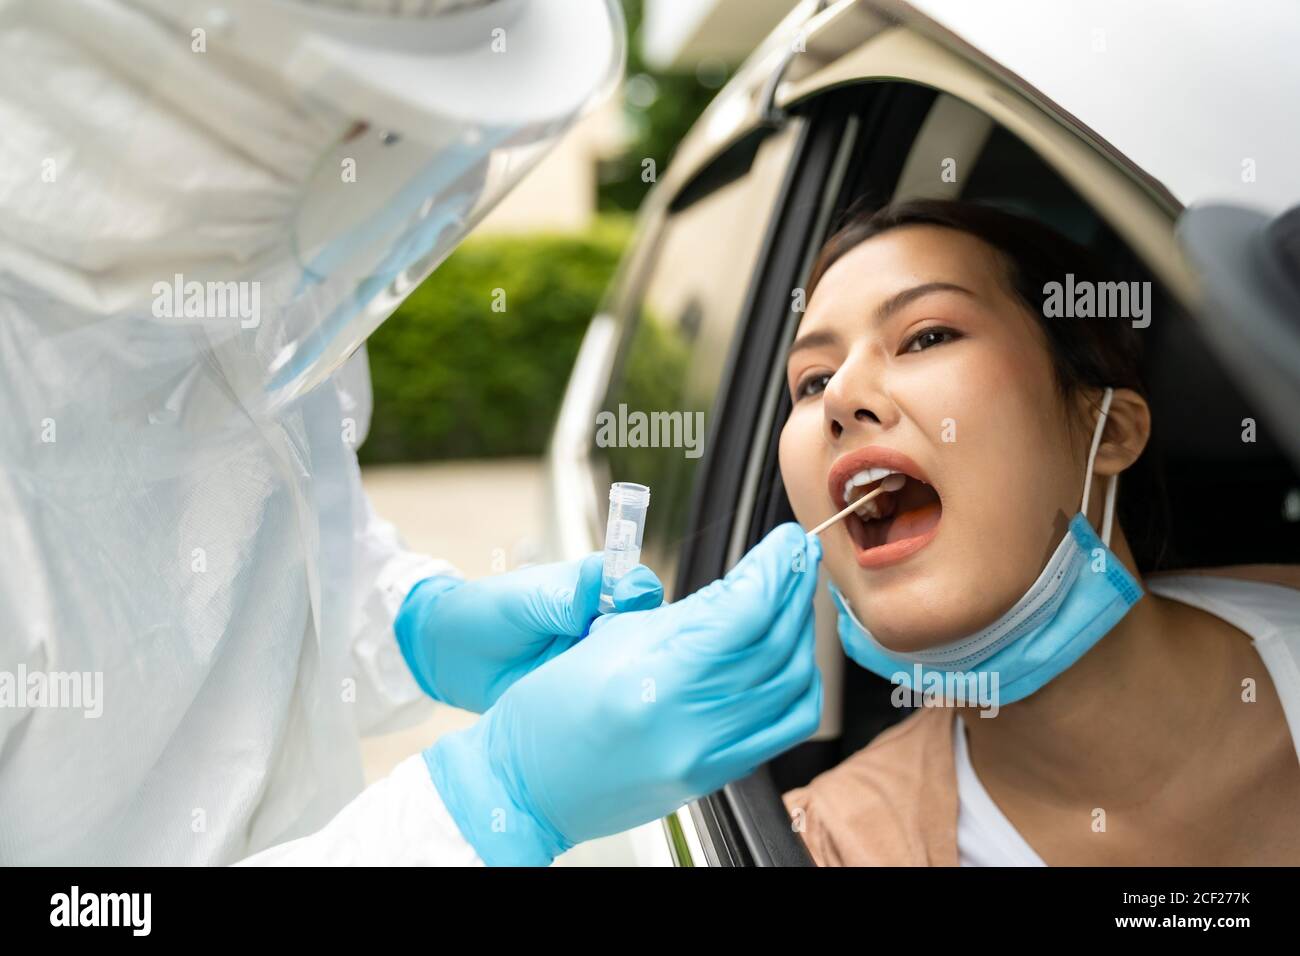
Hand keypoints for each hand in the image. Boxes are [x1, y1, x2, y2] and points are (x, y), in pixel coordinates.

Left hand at [395, 555, 662, 713]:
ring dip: (632, 671)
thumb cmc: (486, 613)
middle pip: (648, 628)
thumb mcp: (525, 601)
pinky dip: (614, 701)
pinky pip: (610, 698)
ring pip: (634, 665)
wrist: (450, 658)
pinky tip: (608, 706)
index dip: (641, 592)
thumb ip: (567, 598)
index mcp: (594, 589)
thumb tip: (605, 581)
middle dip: (647, 638)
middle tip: (623, 646)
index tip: (629, 599)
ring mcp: (596, 659)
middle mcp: (603, 623)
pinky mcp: (584, 693)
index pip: (637, 586)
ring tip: (614, 678)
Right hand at [424, 523, 821, 864]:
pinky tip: (794, 655)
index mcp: (652, 682)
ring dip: (801, 632)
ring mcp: (707, 757)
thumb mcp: (605, 641)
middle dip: (793, 590)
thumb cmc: (545, 712)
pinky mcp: (715, 776)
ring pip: (790, 682)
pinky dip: (800, 683)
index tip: (785, 541)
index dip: (774, 568)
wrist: (524, 787)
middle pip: (775, 643)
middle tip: (798, 556)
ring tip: (795, 596)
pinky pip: (785, 725)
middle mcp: (689, 725)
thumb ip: (682, 616)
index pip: (744, 613)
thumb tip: (739, 589)